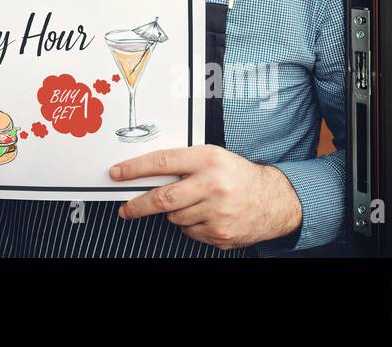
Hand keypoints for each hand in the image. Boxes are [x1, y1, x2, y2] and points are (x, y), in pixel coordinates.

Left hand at [109, 145, 300, 250]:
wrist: (274, 200)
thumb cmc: (237, 175)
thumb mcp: (212, 157)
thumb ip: (183, 163)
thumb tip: (144, 173)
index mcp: (208, 160)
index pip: (162, 162)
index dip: (135, 169)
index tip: (117, 173)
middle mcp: (212, 185)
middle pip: (162, 198)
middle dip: (137, 205)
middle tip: (126, 208)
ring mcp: (217, 213)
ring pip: (175, 217)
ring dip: (175, 213)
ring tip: (193, 203)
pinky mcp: (220, 234)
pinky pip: (189, 232)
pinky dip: (190, 225)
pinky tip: (206, 215)